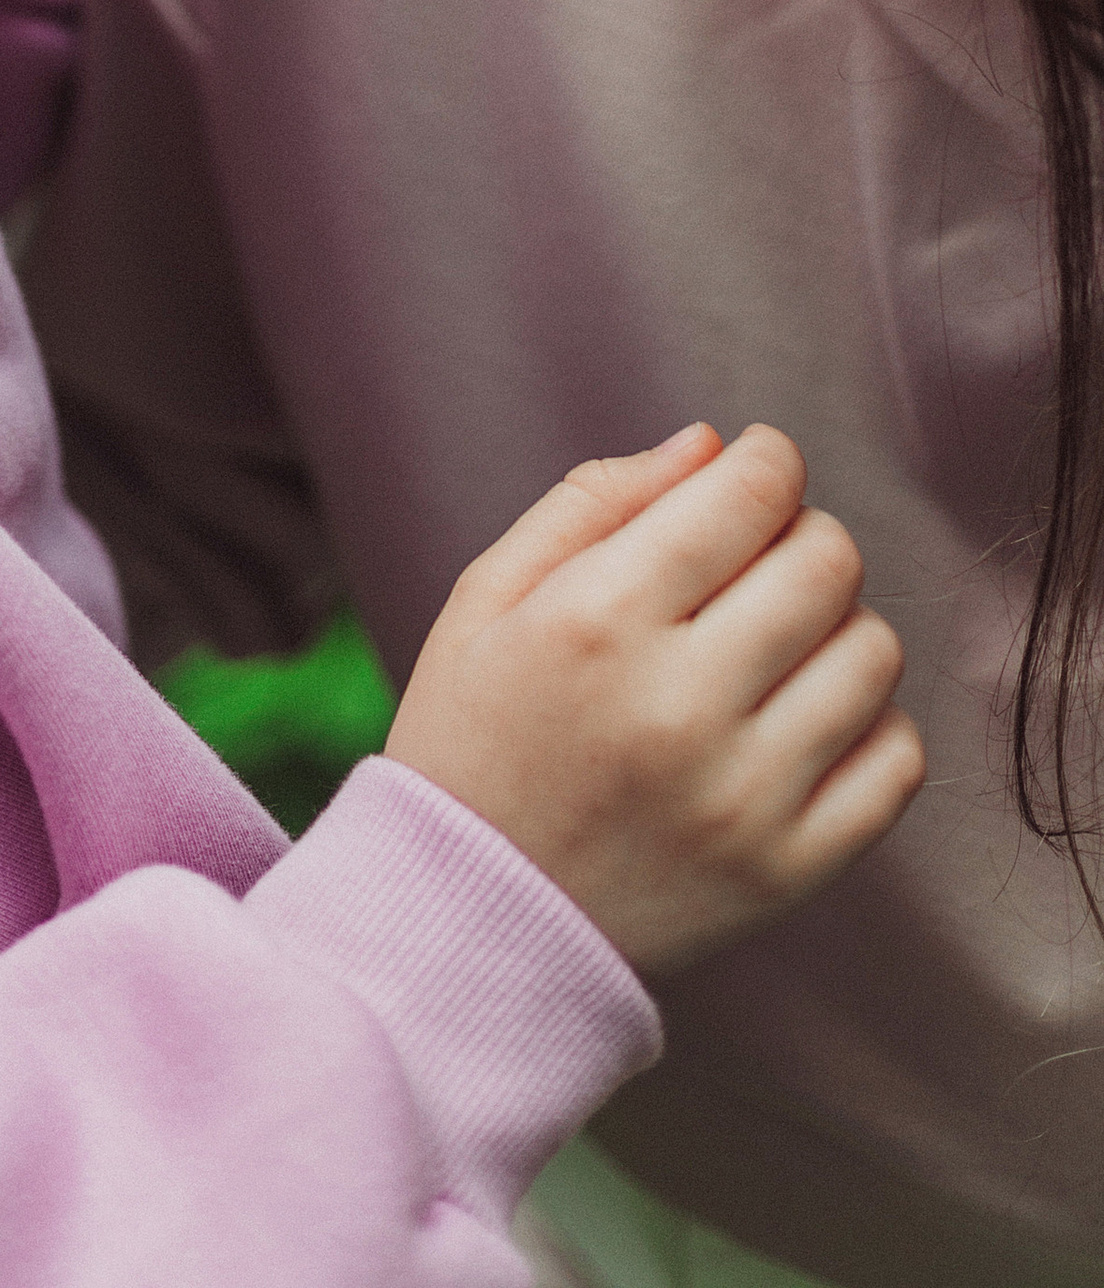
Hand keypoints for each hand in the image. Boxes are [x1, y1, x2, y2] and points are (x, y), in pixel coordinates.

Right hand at [382, 422, 924, 975]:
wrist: (470, 921)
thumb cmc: (473, 740)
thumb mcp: (487, 596)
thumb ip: (593, 501)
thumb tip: (710, 446)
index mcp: (597, 620)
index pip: (747, 494)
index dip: (765, 461)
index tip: (754, 470)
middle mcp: (679, 704)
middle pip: (826, 563)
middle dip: (803, 533)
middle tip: (762, 557)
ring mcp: (743, 796)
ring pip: (872, 655)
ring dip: (838, 626)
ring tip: (778, 646)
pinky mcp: (787, 871)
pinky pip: (897, 764)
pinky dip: (870, 723)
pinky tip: (805, 720)